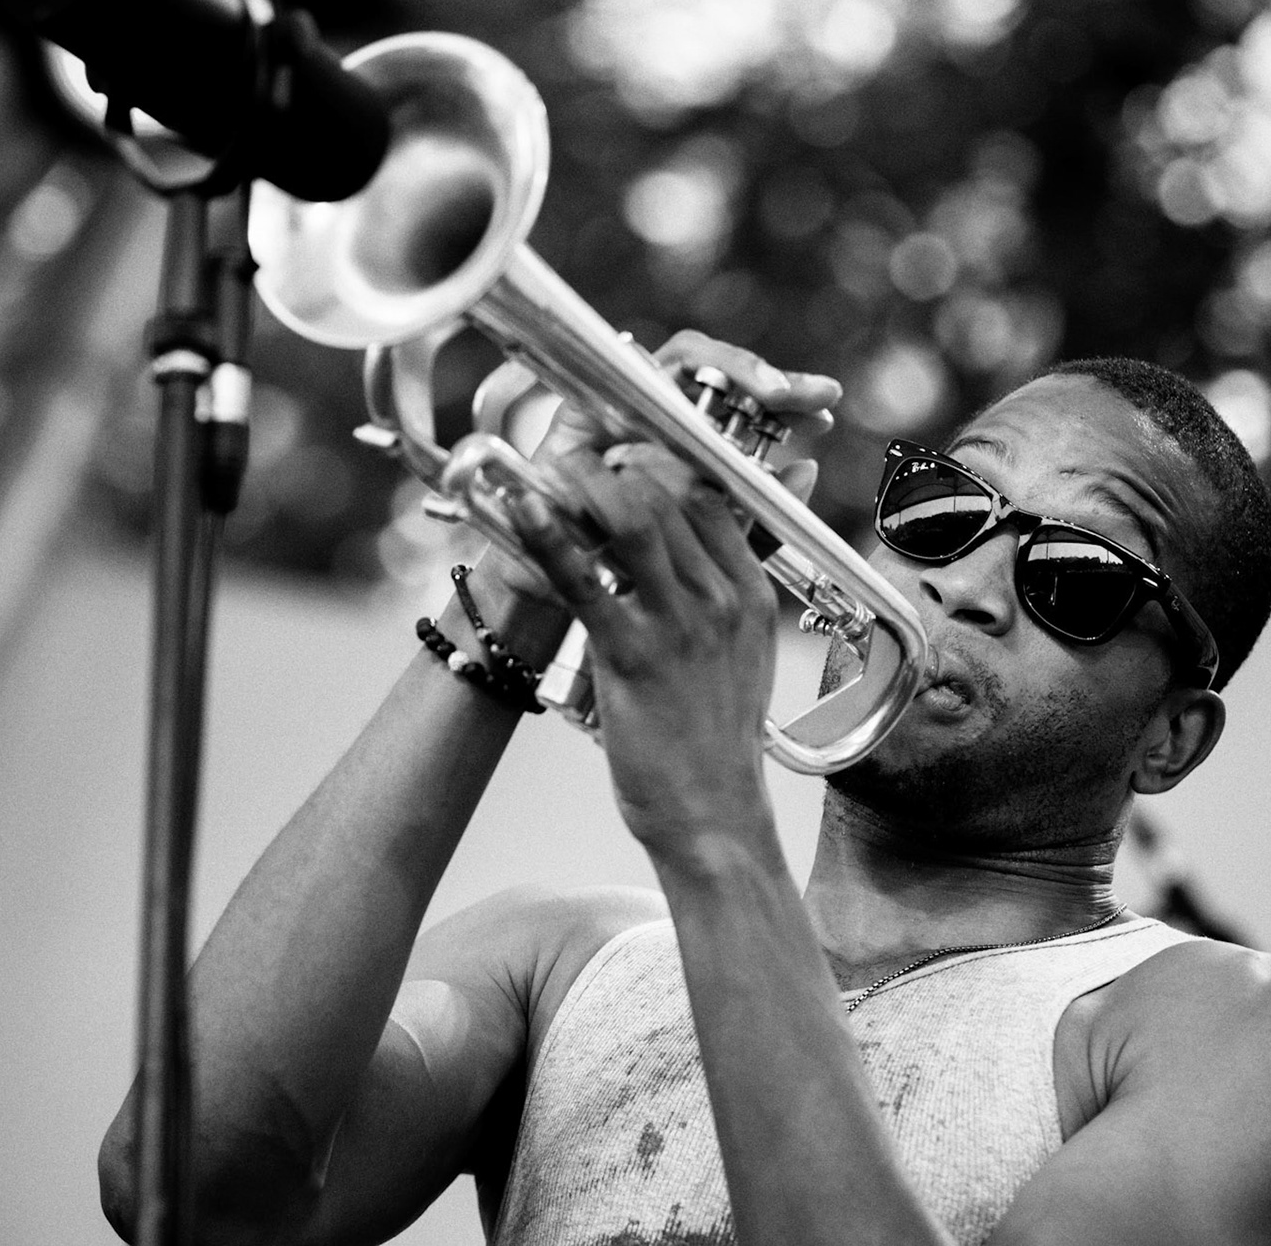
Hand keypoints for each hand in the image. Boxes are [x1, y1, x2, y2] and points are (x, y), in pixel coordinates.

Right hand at [472, 331, 839, 604]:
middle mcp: (654, 416)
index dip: (784, 398)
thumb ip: (754, 517)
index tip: (824, 412)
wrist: (553, 594)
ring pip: (677, 361)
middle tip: (803, 393)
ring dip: (728, 368)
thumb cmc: (629, 572)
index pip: (742, 402)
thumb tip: (807, 470)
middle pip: (714, 369)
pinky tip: (684, 397)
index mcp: (689, 444)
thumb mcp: (706, 547)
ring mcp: (617, 406)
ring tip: (769, 391)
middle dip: (763, 377)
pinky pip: (625, 376)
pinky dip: (663, 376)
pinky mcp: (579, 406)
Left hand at [511, 439, 779, 858]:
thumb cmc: (715, 742)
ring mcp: (680, 624)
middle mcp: (720, 599)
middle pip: (669, 495)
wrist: (714, 815)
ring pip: (633, 519)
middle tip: (576, 457)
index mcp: (749, 594)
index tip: (622, 456)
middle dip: (616, 465)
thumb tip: (700, 564)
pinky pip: (586, 578)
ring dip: (583, 483)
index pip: (709, 497)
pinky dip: (549, 536)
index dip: (660, 464)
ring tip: (548, 469)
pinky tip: (521, 509)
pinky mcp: (632, 654)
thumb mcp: (739, 659)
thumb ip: (723, 602)